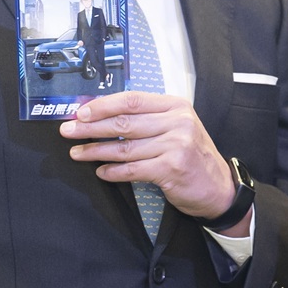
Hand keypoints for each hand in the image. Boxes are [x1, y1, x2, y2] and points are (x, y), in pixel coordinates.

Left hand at [61, 92, 239, 223]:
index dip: (102, 105)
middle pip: (124, 123)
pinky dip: (113, 172)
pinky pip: (133, 169)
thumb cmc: (192, 156)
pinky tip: (101, 172)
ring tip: (77, 153)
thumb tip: (102, 115)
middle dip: (91, 128)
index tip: (80, 112)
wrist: (218, 187)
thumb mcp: (176, 128)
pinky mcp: (171, 168)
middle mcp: (178, 122)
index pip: (132, 100)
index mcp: (175, 106)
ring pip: (125, 147)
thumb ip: (148, 119)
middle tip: (68, 131)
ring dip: (96, 151)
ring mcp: (176, 145)